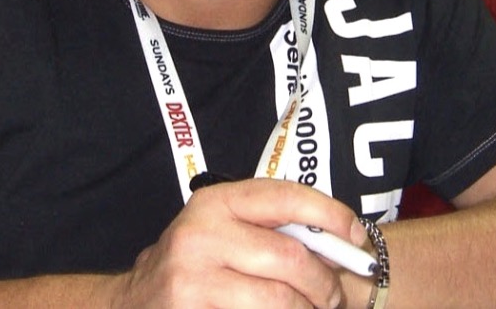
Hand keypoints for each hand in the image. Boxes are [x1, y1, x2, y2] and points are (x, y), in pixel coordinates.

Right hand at [108, 178, 366, 307]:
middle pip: (289, 257)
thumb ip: (270, 226)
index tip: (358, 235)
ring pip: (280, 301)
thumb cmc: (196, 261)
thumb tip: (342, 239)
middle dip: (324, 282)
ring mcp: (193, 279)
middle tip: (334, 296)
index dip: (329, 213)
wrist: (137, 302)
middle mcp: (201, 234)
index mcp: (215, 202)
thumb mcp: (224, 229)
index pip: (283, 196)